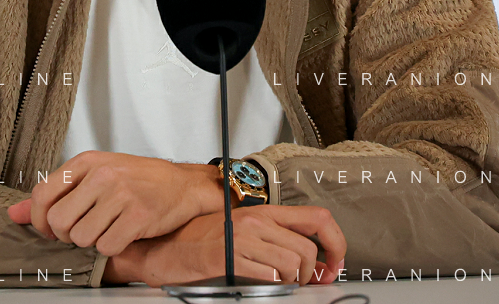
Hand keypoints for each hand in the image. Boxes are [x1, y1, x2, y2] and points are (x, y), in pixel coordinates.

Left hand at [7, 151, 224, 255]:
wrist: (182, 185)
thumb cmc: (138, 180)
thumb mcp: (95, 176)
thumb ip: (56, 194)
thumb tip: (14, 214)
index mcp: (88, 162)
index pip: (43, 193)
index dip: (40, 219)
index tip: (49, 229)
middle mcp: (102, 175)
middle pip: (59, 221)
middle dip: (65, 236)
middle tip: (81, 231)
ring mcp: (121, 194)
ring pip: (81, 237)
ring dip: (91, 242)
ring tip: (106, 229)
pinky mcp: (137, 215)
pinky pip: (106, 247)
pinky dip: (112, 247)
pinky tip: (123, 234)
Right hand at [105, 205, 346, 286]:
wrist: (162, 248)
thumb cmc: (197, 240)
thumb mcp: (240, 230)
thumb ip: (272, 238)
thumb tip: (309, 257)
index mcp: (262, 212)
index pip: (317, 217)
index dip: (336, 242)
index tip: (335, 262)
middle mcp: (255, 220)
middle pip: (309, 248)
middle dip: (313, 273)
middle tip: (304, 284)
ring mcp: (242, 237)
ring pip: (294, 263)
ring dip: (293, 282)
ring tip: (280, 286)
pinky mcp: (229, 257)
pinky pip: (269, 276)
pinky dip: (274, 287)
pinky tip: (263, 286)